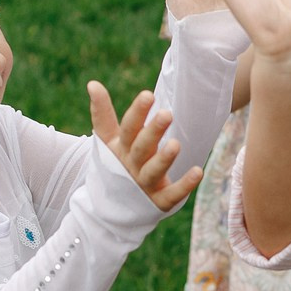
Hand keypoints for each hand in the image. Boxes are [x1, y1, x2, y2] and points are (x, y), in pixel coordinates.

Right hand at [88, 79, 201, 211]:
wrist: (112, 207)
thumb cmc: (116, 164)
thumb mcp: (109, 140)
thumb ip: (103, 113)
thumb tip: (92, 83)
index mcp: (121, 148)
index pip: (128, 128)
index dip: (137, 112)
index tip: (148, 95)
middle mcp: (131, 165)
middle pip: (141, 148)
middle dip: (152, 132)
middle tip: (167, 114)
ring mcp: (144, 185)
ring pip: (153, 172)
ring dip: (164, 159)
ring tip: (175, 144)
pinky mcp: (158, 201)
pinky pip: (172, 195)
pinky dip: (184, 185)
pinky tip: (198, 171)